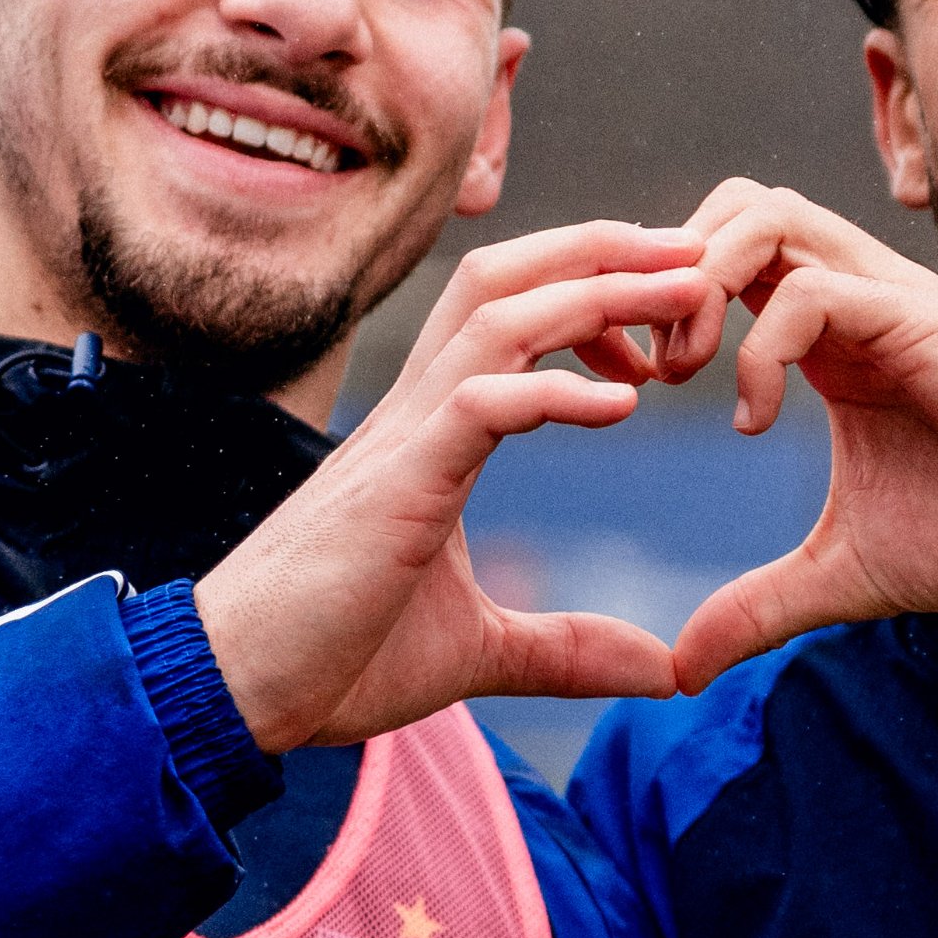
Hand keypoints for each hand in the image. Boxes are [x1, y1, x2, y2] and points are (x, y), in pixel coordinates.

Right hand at [194, 224, 726, 750]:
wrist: (238, 690)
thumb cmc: (334, 659)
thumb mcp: (480, 653)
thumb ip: (567, 650)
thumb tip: (663, 671)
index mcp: (432, 432)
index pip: (512, 315)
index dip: (593, 291)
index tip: (671, 314)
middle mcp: (416, 412)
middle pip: (507, 277)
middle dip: (605, 248)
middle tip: (699, 253)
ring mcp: (403, 440)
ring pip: (500, 314)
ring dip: (599, 291)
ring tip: (687, 290)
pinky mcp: (398, 484)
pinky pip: (483, 403)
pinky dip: (556, 389)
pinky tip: (625, 402)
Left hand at [667, 180, 937, 690]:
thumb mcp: (842, 577)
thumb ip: (758, 607)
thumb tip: (680, 668)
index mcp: (827, 337)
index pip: (722, 257)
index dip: (661, 302)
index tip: (635, 384)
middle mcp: (852, 299)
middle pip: (732, 207)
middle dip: (665, 272)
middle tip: (653, 367)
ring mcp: (886, 301)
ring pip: (764, 214)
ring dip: (702, 283)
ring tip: (689, 373)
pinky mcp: (920, 322)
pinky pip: (812, 289)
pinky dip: (760, 346)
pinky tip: (754, 422)